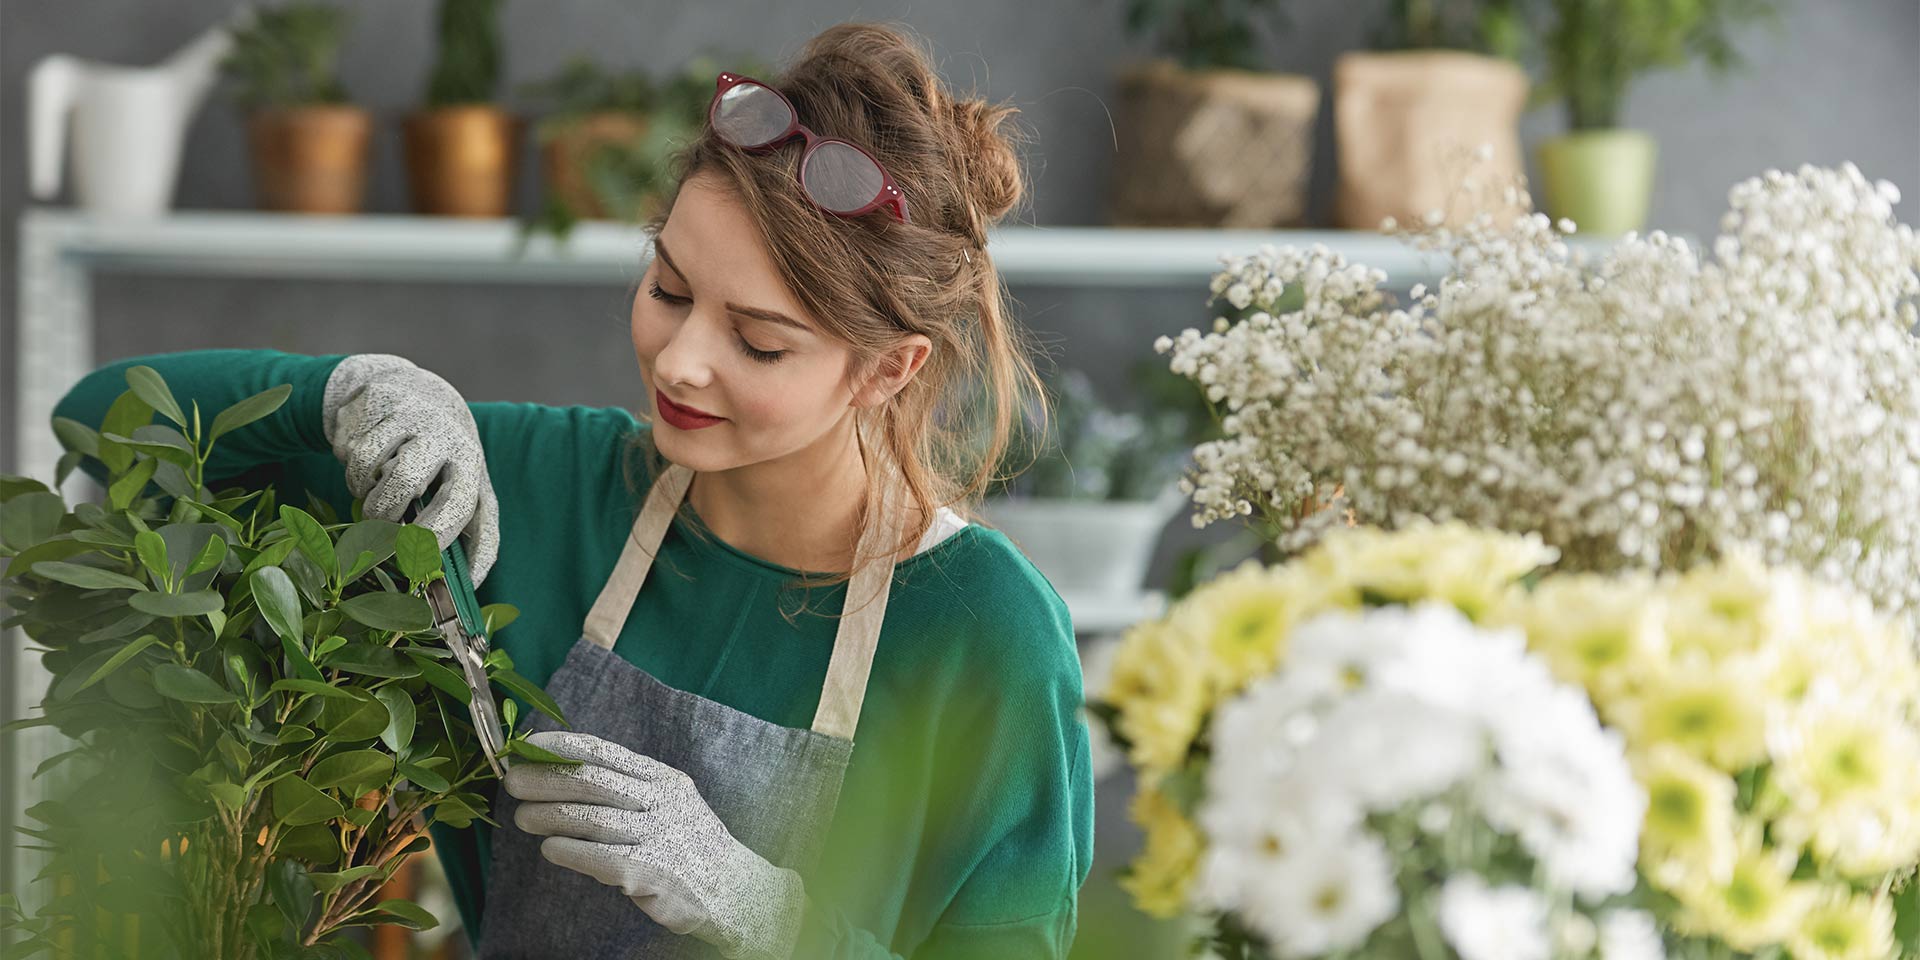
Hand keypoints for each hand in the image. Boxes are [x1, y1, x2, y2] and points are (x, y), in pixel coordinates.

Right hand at [321, 354, 498, 584]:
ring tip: (374, 494)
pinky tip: (365, 465)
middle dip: (382, 512)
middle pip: (405, 481)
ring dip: (364, 493)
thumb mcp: (464, 489)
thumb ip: (470, 536)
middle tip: (382, 524)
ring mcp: (412, 415)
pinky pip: (351, 448)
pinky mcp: (379, 400)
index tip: (414, 560)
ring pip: (370, 466)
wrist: (415, 392)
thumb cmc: (442, 460)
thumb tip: (469, 589)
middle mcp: (446, 437)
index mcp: (472, 466)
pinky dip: (350, 467)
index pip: (463, 508)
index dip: (438, 539)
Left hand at [503, 731, 806, 959]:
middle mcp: (661, 802)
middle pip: (592, 781)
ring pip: (592, 819)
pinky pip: (601, 859)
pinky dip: (570, 852)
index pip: (604, 752)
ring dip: (550, 816)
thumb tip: (568, 776)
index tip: (528, 745)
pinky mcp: (651, 873)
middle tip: (512, 782)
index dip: (562, 746)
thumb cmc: (690, 845)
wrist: (737, 891)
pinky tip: (550, 849)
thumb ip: (628, 790)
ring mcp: (657, 837)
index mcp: (662, 780)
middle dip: (547, 778)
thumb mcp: (670, 803)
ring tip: (522, 818)